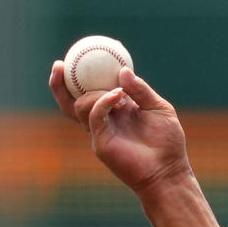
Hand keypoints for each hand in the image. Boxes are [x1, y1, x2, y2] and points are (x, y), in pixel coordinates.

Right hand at [48, 62, 191, 196]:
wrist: (168, 172)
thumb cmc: (167, 143)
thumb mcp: (159, 109)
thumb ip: (141, 90)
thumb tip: (122, 71)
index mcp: (115, 110)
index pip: (90, 90)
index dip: (79, 76)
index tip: (78, 55)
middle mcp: (103, 120)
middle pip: (72, 101)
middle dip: (60, 83)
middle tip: (60, 65)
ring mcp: (100, 132)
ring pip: (80, 106)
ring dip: (95, 93)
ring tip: (120, 94)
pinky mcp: (101, 143)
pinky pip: (94, 116)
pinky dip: (102, 102)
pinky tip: (118, 96)